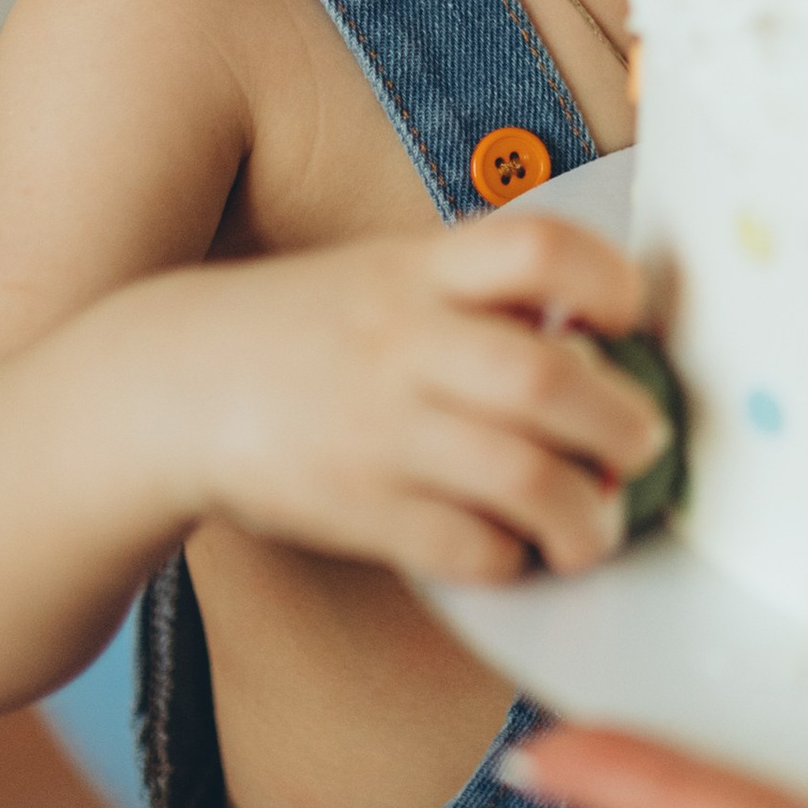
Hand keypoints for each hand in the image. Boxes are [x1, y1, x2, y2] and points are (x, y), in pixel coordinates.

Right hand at [113, 208, 668, 584]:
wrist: (163, 388)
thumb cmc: (303, 330)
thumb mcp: (384, 274)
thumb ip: (480, 292)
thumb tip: (602, 335)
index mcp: (418, 270)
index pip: (538, 249)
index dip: (609, 280)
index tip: (631, 319)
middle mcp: (402, 343)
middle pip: (547, 379)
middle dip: (623, 423)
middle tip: (644, 445)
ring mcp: (378, 430)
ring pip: (522, 478)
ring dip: (585, 514)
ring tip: (596, 526)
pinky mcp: (356, 509)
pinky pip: (466, 546)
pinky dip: (512, 558)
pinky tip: (518, 551)